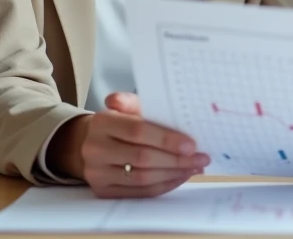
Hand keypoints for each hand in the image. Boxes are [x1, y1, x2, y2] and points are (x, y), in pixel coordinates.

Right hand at [50, 92, 208, 197]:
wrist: (91, 144)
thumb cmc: (119, 124)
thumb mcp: (126, 108)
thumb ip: (133, 102)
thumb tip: (129, 99)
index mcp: (102, 122)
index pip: (137, 131)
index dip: (166, 139)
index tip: (191, 144)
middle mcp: (95, 149)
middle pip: (142, 158)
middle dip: (177, 160)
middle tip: (201, 157)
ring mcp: (96, 173)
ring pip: (142, 179)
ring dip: (174, 174)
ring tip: (195, 167)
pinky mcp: (103, 192)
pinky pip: (139, 193)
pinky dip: (164, 186)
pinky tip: (179, 177)